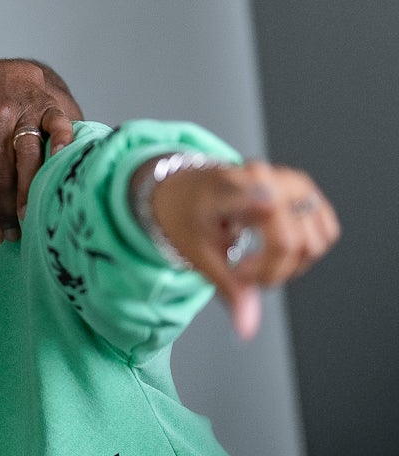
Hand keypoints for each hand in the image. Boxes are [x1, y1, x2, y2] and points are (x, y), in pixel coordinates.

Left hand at [0, 59, 82, 243]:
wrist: (2, 75)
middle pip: (2, 170)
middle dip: (5, 207)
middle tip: (11, 234)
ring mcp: (24, 110)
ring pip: (27, 154)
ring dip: (28, 189)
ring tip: (29, 216)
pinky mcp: (49, 105)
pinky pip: (58, 126)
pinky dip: (62, 145)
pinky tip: (60, 167)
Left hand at [152, 161, 339, 339]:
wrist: (183, 190)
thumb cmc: (187, 216)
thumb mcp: (198, 254)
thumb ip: (228, 288)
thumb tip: (247, 330)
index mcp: (236, 188)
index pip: (271, 223)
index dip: (267, 254)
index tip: (248, 257)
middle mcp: (270, 178)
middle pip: (297, 243)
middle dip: (274, 271)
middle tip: (243, 272)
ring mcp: (292, 182)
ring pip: (316, 240)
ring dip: (292, 263)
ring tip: (257, 260)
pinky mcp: (306, 191)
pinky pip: (325, 231)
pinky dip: (306, 250)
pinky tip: (275, 248)